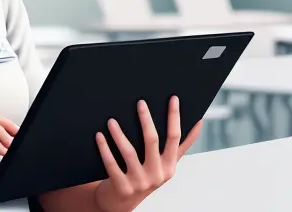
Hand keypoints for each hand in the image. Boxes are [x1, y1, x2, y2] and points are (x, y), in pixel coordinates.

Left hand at [94, 96, 201, 211]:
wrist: (122, 202)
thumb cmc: (145, 177)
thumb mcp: (166, 164)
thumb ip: (181, 146)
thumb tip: (199, 123)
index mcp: (170, 166)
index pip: (175, 137)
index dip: (175, 117)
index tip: (173, 98)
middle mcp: (158, 174)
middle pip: (152, 141)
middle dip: (146, 120)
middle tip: (140, 102)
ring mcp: (140, 182)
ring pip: (129, 152)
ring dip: (119, 134)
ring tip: (111, 120)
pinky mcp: (123, 187)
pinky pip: (112, 164)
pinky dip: (105, 148)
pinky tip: (99, 135)